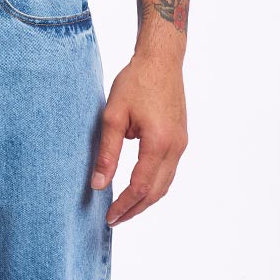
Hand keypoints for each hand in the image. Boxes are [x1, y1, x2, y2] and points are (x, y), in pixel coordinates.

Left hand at [90, 51, 187, 225]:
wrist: (161, 59)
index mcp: (159, 142)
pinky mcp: (180, 139)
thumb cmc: (135, 82)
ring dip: (145, 200)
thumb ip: (106, 154)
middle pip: (156, 192)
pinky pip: (168, 172)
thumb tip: (98, 185)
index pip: (141, 186)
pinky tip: (137, 190)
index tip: (108, 216)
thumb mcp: (112, 117)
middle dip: (134, 209)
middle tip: (114, 220)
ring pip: (165, 184)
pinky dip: (153, 186)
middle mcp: (175, 146)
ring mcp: (181, 143)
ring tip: (124, 210)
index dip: (124, 205)